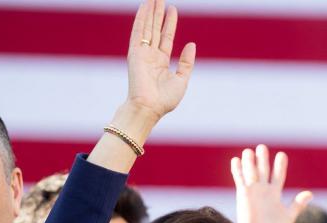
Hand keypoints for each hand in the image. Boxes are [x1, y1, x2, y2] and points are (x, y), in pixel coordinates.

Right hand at [125, 0, 195, 122]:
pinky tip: (144, 6)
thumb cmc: (164, 100)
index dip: (169, 23)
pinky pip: (138, 32)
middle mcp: (150, 56)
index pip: (166, 38)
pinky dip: (141, 19)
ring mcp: (142, 54)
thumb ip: (186, 62)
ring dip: (150, 12)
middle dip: (158, 13)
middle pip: (155, 29)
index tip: (172, 9)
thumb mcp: (181, 80)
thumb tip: (191, 44)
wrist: (148, 109)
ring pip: (147, 27)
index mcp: (161, 63)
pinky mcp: (135, 53)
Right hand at [231, 144, 312, 222]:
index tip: (282, 155)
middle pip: (263, 171)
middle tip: (262, 147)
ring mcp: (252, 191)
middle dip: (263, 160)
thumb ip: (297, 204)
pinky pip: (239, 180)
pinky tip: (236, 160)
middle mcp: (263, 190)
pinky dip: (237, 170)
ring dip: (249, 162)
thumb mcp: (289, 216)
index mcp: (274, 193)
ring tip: (249, 151)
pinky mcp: (242, 194)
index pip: (278, 176)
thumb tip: (310, 194)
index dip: (280, 166)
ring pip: (251, 173)